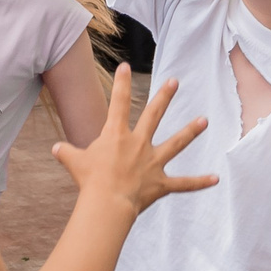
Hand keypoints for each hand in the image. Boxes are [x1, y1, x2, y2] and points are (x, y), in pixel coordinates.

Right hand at [50, 65, 214, 214]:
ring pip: (176, 143)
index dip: (121, 83)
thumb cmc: (89, 181)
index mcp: (116, 135)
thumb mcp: (73, 162)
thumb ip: (66, 152)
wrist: (107, 203)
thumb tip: (55, 148)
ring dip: (191, 131)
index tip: (125, 66)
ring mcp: (152, 162)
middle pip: (154, 115)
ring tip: (204, 120)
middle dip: (164, 96)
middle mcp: (138, 143)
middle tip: (174, 81)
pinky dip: (200, 182)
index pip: (118, 103)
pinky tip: (215, 178)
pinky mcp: (161, 183)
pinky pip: (184, 183)